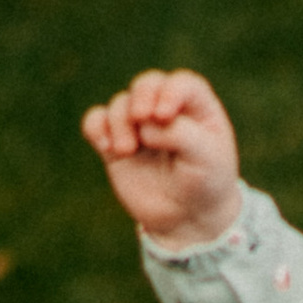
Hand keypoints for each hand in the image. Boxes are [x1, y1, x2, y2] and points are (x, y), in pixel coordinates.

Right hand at [82, 67, 241, 244]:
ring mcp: (139, 125)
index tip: (164, 116)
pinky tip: (104, 145)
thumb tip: (144, 126)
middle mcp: (166, 109)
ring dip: (120, 122)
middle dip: (141, 96)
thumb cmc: (205, 183)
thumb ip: (180, 134)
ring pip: (120, 104)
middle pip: (147, 84)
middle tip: (141, 118)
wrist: (187, 218)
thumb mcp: (206, 159)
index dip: (170, 92)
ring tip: (127, 150)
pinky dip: (95, 127)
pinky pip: (96, 121)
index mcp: (197, 107)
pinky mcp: (115, 144)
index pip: (182, 83)